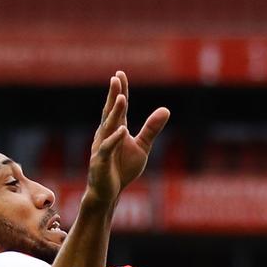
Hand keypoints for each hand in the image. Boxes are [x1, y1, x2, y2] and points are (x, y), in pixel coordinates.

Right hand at [87, 71, 170, 201]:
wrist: (109, 192)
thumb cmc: (122, 168)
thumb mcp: (142, 147)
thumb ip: (152, 129)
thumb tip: (166, 109)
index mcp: (115, 129)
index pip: (118, 107)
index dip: (120, 91)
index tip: (120, 74)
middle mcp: (106, 134)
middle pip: (110, 112)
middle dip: (113, 95)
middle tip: (116, 78)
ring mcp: (102, 147)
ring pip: (108, 127)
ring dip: (114, 113)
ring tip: (120, 98)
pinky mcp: (101, 161)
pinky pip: (107, 148)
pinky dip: (115, 139)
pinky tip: (123, 129)